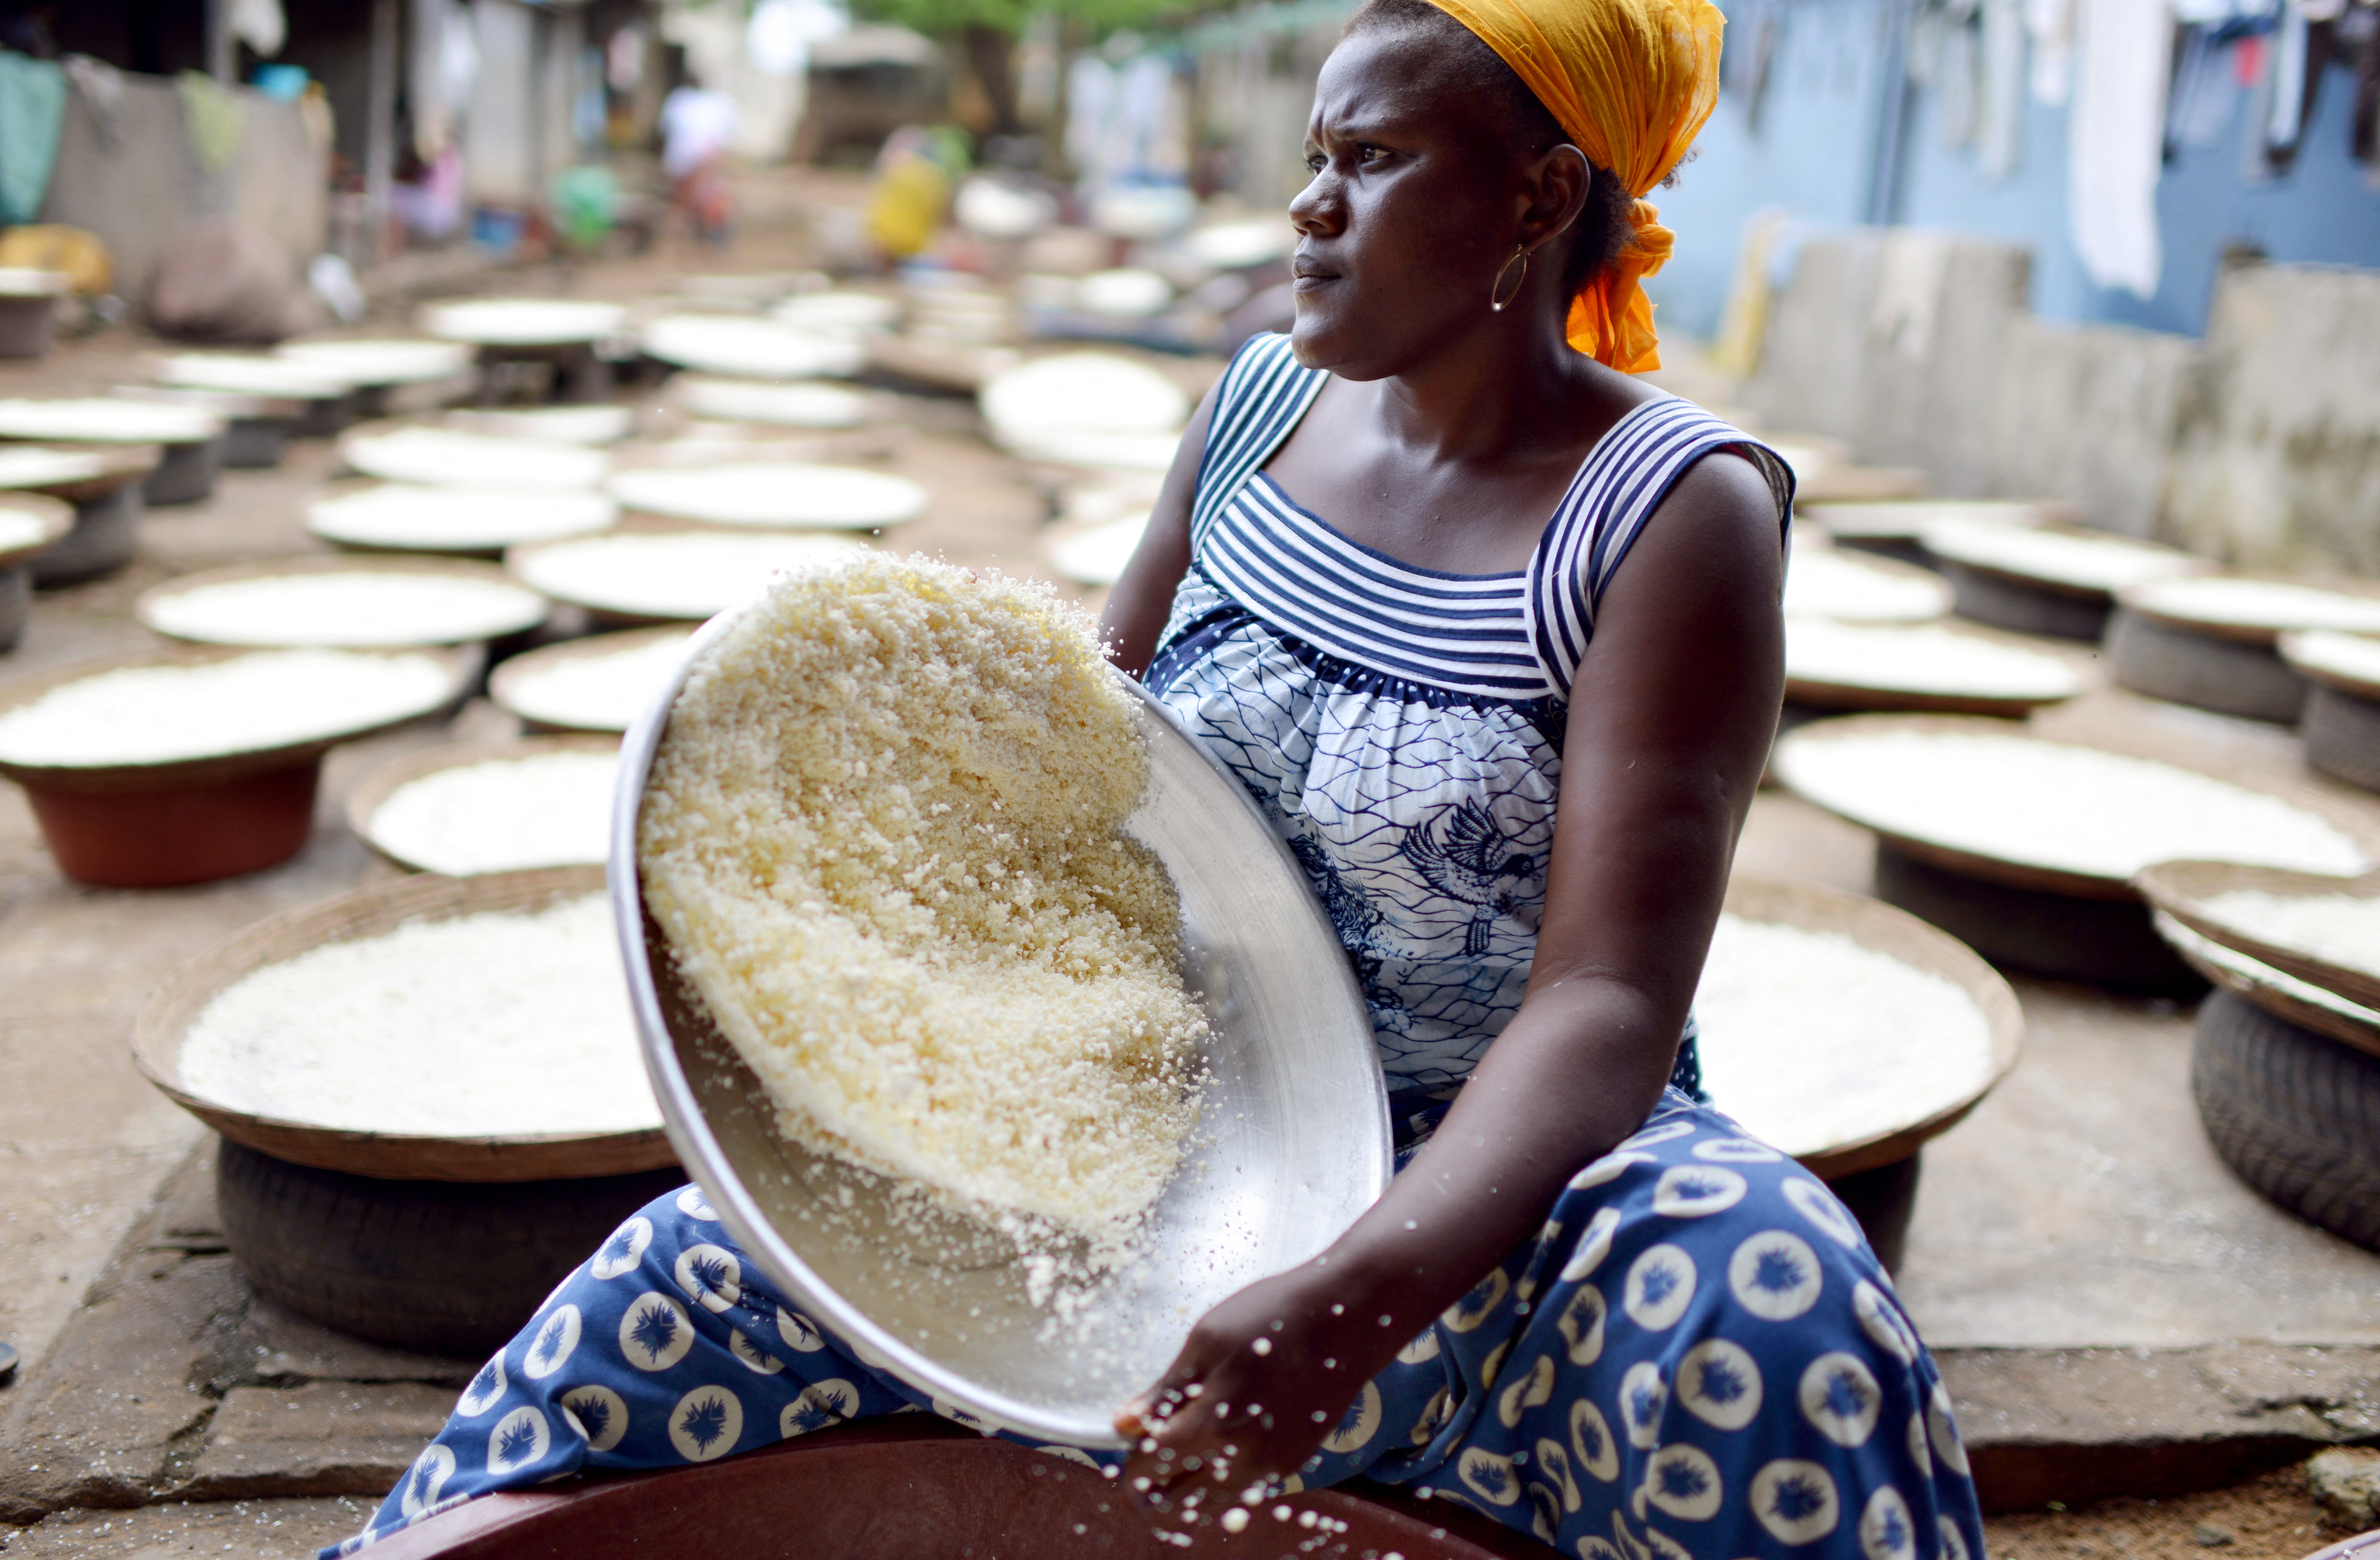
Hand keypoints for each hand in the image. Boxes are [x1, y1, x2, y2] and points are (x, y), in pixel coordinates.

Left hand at [1114, 1261, 1387, 1528]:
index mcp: (1212, 1424)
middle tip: (1145, 1464)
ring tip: (1180, 1458)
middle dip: (1152, 1492)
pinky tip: (1219, 1448)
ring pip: (1213, 1507)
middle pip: (1178, 1505)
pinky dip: (1221, 1483)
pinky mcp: (1292, 1463)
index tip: (1127, 1450)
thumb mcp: (1205, 1342)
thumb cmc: (1270, 1318)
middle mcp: (1242, 1458)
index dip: (1131, 1466)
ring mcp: (1271, 1466)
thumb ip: (1165, 1391)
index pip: (1151, 1470)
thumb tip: (1122, 1425)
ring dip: (1187, 1492)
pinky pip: (1243, 1491)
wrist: (1345, 1320)